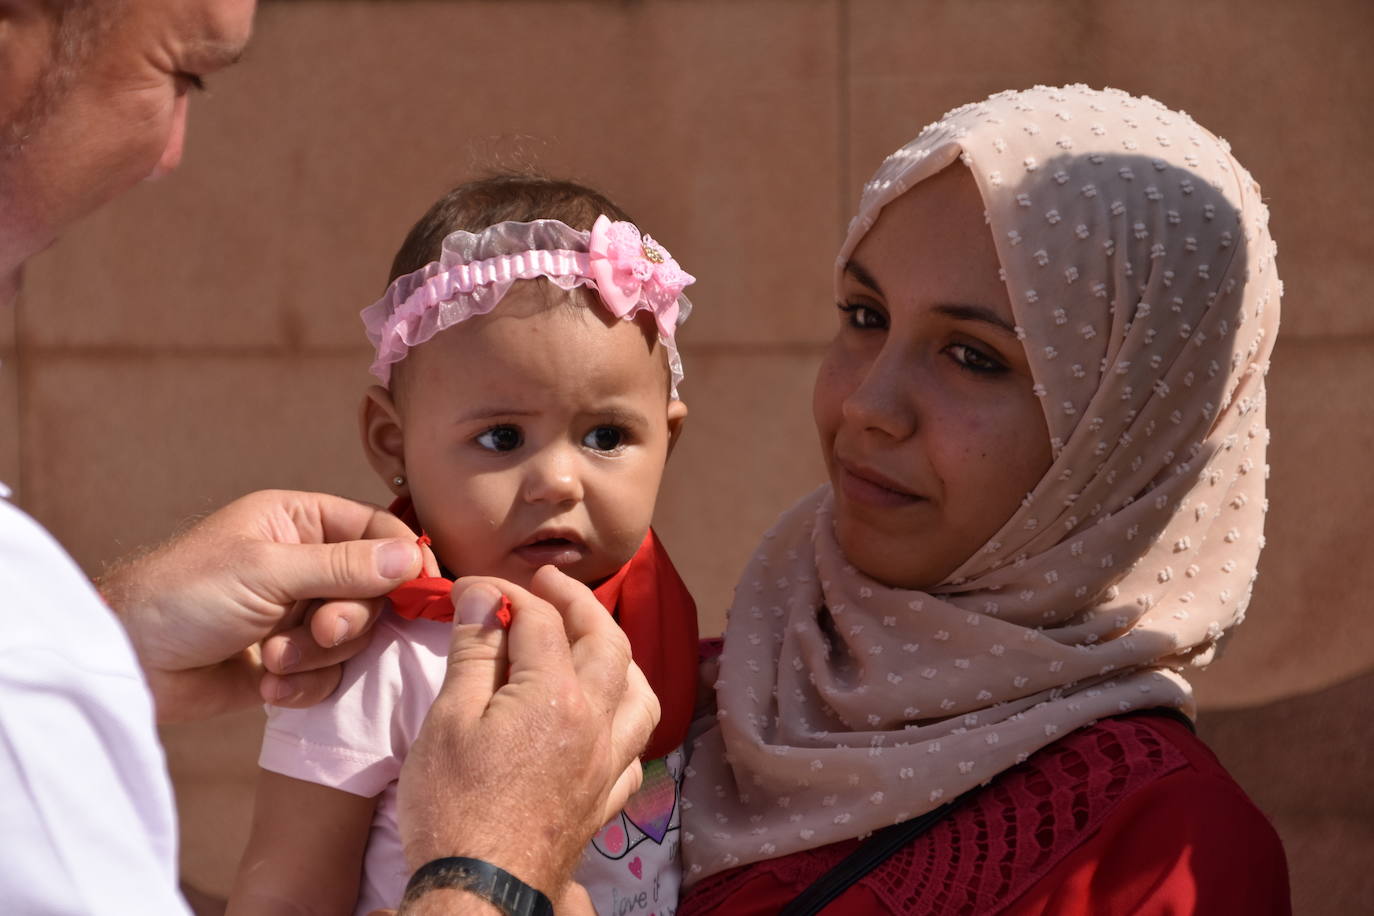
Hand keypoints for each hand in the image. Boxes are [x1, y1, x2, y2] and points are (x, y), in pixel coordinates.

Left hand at [97, 489, 421, 721]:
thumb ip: (343, 566)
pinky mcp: (289, 662)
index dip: (403, 562)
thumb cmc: (184, 595)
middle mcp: (307, 565)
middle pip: (375, 592)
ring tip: (275, 660)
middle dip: (348, 620)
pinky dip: (304, 686)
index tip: (422, 593)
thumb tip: (412, 557)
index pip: (378, 533)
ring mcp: (298, 614)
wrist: (128, 664)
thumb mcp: (267, 571)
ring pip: (354, 639)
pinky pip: (329, 676)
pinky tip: (268, 687)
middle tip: (321, 631)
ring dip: (318, 657)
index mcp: (301, 522)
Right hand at [397, 567, 658, 900]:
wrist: (479, 894)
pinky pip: (636, 745)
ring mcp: (607, 763)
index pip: (540, 620)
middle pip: (606, 642)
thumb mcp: (447, 720)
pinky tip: (606, 714)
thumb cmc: (453, 808)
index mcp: (556, 696)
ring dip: (619, 655)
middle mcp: (596, 723)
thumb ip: (473, 651)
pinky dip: (626, 715)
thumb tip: (483, 594)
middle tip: (547, 585)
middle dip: (578, 604)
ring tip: (591, 641)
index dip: (508, 594)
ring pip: (640, 692)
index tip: (478, 588)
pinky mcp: (605, 799)